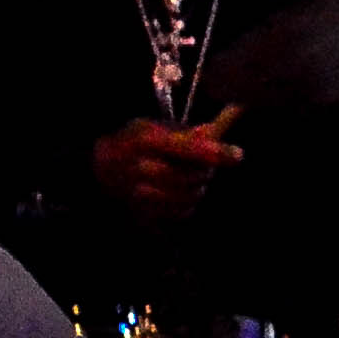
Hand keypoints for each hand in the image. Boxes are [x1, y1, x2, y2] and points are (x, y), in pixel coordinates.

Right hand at [85, 110, 241, 225]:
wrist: (100, 168)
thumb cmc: (135, 143)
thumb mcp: (156, 128)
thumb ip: (187, 133)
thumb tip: (222, 125)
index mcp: (146, 139)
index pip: (188, 148)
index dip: (215, 152)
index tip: (238, 155)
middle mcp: (141, 167)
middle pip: (192, 176)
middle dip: (206, 170)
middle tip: (208, 164)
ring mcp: (140, 193)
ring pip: (189, 195)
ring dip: (198, 187)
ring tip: (192, 178)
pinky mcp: (144, 212)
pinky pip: (182, 211)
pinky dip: (188, 203)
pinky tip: (180, 193)